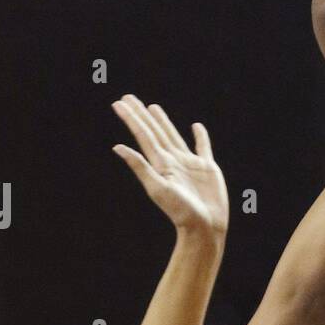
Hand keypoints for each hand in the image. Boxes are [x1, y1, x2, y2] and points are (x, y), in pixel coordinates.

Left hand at [111, 96, 228, 238]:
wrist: (205, 227)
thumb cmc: (181, 211)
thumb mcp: (158, 188)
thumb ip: (140, 166)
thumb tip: (117, 147)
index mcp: (161, 164)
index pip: (143, 135)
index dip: (131, 119)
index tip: (119, 103)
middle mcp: (173, 161)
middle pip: (154, 132)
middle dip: (141, 115)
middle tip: (128, 98)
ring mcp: (190, 164)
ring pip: (173, 136)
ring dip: (162, 122)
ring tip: (152, 107)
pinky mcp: (208, 168)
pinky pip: (203, 147)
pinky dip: (200, 136)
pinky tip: (195, 127)